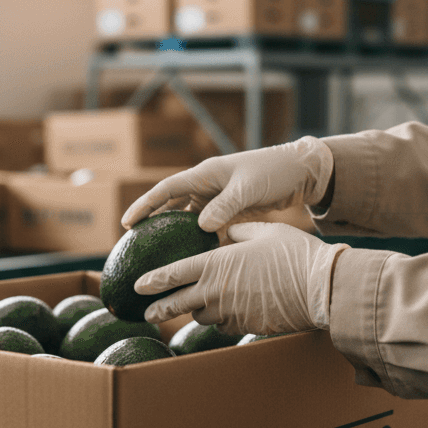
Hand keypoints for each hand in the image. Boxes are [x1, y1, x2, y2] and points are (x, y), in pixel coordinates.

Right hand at [121, 136, 333, 232]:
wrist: (299, 172)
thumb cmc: (274, 173)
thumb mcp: (248, 189)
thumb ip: (226, 206)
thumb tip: (201, 227)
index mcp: (205, 175)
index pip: (165, 190)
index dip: (144, 206)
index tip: (127, 224)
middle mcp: (206, 185)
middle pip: (170, 204)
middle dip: (151, 220)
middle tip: (133, 243)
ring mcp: (216, 197)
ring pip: (186, 216)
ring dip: (172, 231)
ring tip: (156, 253)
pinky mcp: (228, 209)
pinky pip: (205, 225)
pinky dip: (196, 238)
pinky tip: (191, 255)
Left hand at [135, 222, 348, 334]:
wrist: (320, 288)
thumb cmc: (293, 254)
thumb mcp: (263, 231)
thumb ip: (239, 231)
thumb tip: (228, 232)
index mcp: (214, 264)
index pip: (173, 274)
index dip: (152, 281)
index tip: (138, 286)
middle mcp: (216, 291)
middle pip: (178, 304)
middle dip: (160, 309)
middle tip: (147, 312)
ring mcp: (230, 312)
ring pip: (201, 316)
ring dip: (196, 312)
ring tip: (195, 308)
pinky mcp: (245, 326)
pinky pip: (224, 326)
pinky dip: (220, 320)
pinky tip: (226, 314)